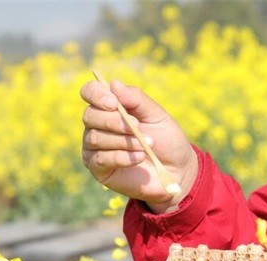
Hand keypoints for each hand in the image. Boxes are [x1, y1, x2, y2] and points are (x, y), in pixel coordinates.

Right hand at [80, 79, 197, 212]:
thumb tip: (113, 84)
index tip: (114, 103)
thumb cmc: (166, 140)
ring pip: (95, 138)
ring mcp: (95, 148)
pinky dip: (122, 157)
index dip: (96, 94)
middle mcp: (97, 125)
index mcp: (110, 108)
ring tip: (145, 145)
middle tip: (137, 126)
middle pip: (90, 116)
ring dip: (123, 141)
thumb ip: (136, 99)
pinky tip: (139, 157)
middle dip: (114, 121)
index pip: (89, 92)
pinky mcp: (99, 169)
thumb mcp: (156, 115)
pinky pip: (101, 159)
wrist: (177, 170)